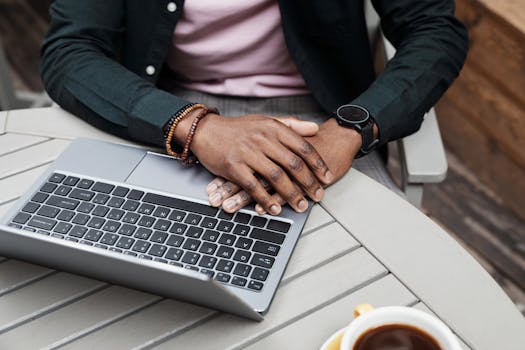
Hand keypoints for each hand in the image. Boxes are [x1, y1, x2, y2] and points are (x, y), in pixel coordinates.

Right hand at [208, 118, 362, 213]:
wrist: (206, 131)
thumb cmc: (238, 128)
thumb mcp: (266, 121)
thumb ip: (291, 125)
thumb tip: (316, 128)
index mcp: (273, 127)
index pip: (303, 147)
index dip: (318, 164)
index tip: (327, 178)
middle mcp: (262, 139)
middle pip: (293, 164)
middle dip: (309, 183)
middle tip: (319, 196)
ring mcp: (248, 153)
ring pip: (276, 177)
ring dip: (291, 194)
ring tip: (301, 206)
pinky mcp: (233, 166)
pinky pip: (253, 186)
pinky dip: (266, 199)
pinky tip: (275, 209)